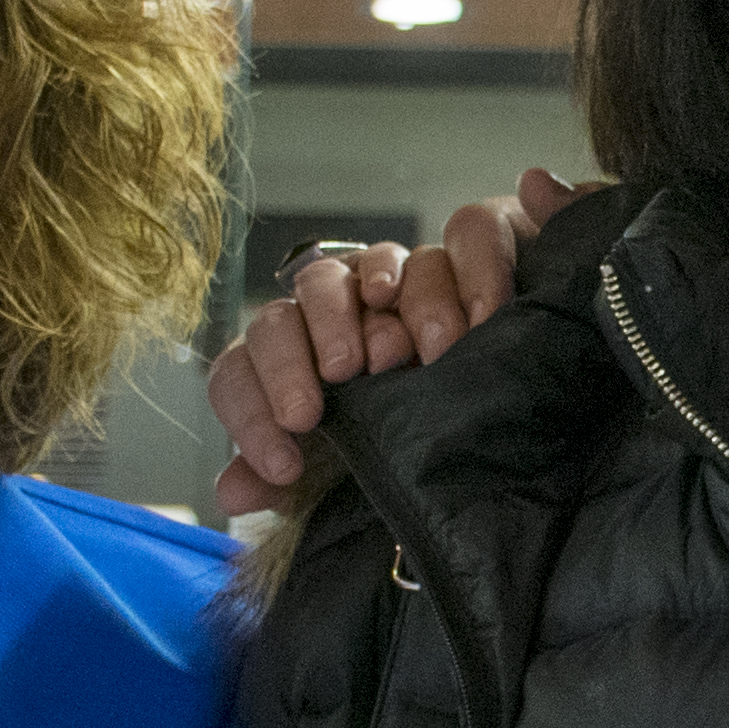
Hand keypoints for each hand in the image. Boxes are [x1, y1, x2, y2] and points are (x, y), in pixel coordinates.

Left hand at [202, 169, 577, 511]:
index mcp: (293, 359)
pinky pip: (469, 234)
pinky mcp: (471, 248)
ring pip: (380, 261)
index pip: (244, 367)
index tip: (286, 461)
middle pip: (307, 291)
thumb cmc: (401, 439)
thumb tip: (233, 493)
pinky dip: (473, 270)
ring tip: (416, 353)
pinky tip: (478, 317)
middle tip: (344, 374)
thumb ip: (286, 481)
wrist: (495, 402)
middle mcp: (340, 304)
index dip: (252, 411)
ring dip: (397, 306)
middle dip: (321, 330)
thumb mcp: (341, 476)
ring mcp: (406, 273)